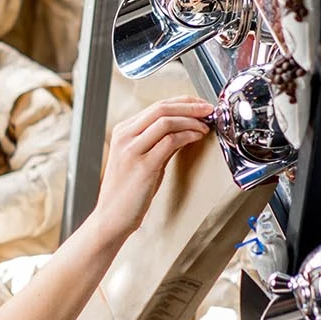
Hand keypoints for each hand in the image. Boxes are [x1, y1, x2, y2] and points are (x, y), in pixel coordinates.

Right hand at [87, 96, 214, 240]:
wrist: (112, 216)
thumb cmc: (127, 192)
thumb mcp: (141, 159)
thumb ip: (160, 142)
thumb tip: (185, 128)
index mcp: (122, 132)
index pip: (156, 106)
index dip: (183, 102)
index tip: (200, 105)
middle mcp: (124, 137)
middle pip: (161, 109)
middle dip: (190, 106)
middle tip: (209, 110)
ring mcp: (131, 150)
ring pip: (166, 121)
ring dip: (191, 121)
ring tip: (205, 127)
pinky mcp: (143, 165)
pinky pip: (170, 141)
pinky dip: (187, 136)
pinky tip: (196, 138)